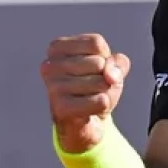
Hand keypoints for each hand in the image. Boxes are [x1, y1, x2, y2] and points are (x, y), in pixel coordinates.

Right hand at [40, 34, 130, 152]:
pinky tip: (89, 111)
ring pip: (101, 82)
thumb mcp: (111, 68)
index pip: (95, 43)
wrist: (85, 123)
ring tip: (90, 98)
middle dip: (105, 77)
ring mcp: (52, 87)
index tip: (95, 69)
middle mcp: (49, 66)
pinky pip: (101, 101)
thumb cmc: (95, 88)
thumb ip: (117, 63)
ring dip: (105, 93)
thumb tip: (110, 76)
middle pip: (99, 63)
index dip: (106, 57)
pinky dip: (104, 107)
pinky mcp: (60, 108)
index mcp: (57, 48)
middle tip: (92, 88)